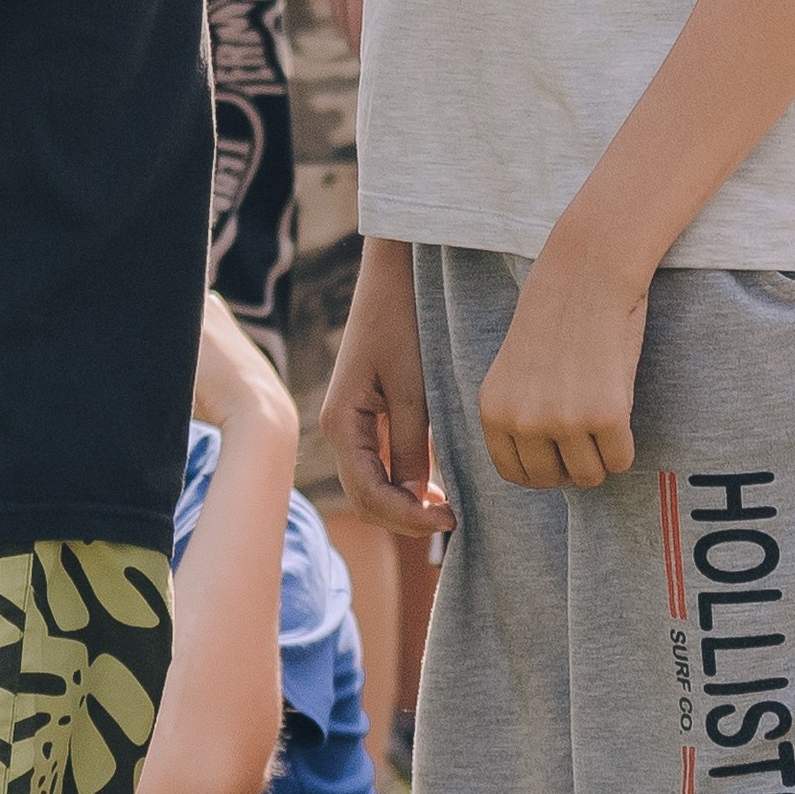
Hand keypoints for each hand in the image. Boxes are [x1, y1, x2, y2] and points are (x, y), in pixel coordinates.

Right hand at [320, 237, 450, 531]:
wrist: (395, 272)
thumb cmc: (404, 321)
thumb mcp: (413, 387)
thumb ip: (412, 445)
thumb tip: (416, 497)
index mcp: (342, 423)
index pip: (368, 495)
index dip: (408, 518)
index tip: (452, 521)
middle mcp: (339, 427)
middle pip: (364, 497)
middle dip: (405, 518)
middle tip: (455, 521)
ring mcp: (351, 420)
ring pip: (370, 483)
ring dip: (404, 503)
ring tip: (447, 508)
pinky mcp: (366, 411)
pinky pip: (378, 462)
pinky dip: (403, 481)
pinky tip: (435, 483)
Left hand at [477, 233, 647, 489]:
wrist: (587, 278)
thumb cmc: (556, 322)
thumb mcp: (515, 374)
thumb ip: (518, 419)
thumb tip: (543, 473)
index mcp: (493, 411)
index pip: (515, 475)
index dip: (543, 471)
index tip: (560, 456)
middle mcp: (523, 421)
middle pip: (554, 481)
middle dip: (574, 465)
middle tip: (587, 434)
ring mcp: (563, 420)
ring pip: (590, 476)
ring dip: (601, 456)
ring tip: (602, 418)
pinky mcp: (605, 415)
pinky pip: (620, 460)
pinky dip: (625, 446)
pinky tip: (620, 411)